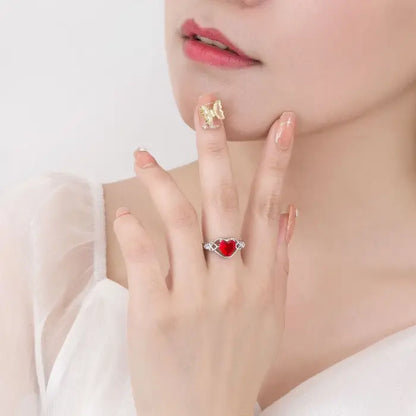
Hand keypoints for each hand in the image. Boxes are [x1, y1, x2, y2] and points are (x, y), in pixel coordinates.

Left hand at [113, 93, 296, 415]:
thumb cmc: (237, 361)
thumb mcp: (270, 314)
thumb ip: (277, 261)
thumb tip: (288, 215)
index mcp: (261, 279)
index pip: (269, 206)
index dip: (275, 162)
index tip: (281, 124)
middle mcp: (232, 281)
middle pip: (224, 199)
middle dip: (216, 148)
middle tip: (206, 109)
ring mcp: (194, 296)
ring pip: (179, 218)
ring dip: (159, 180)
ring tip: (141, 155)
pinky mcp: (156, 313)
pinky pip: (142, 257)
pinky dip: (132, 227)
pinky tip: (126, 212)